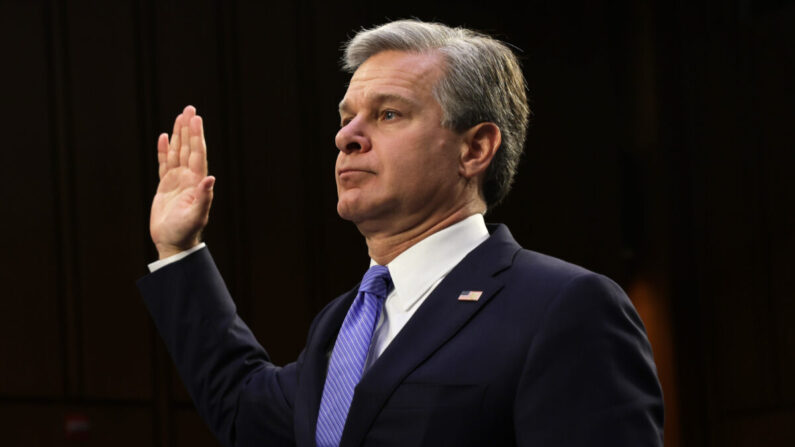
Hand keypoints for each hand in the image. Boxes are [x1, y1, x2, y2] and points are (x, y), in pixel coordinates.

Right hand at [149, 105, 214, 258]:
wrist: (173, 243)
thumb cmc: (186, 231)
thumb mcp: (196, 215)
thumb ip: (204, 197)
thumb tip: (211, 179)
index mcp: (197, 182)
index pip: (197, 154)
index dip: (197, 136)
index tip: (196, 119)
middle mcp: (189, 178)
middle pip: (188, 148)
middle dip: (189, 129)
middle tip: (189, 109)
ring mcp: (177, 181)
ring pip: (177, 152)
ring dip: (179, 135)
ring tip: (180, 117)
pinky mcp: (165, 186)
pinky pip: (164, 164)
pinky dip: (164, 150)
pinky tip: (165, 138)